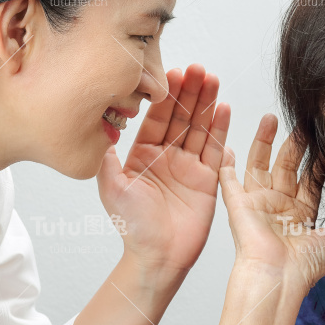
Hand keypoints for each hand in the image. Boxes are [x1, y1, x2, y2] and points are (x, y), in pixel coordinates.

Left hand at [97, 64, 230, 271]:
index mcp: (143, 154)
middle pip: (181, 116)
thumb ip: (107, 157)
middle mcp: (168, 155)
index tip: (172, 73)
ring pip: (200, 126)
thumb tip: (101, 126)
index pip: (157, 117)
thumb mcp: (112, 187)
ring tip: (213, 79)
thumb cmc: (132, 226)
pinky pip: (215, 148)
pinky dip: (220, 128)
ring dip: (207, 102)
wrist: (157, 256)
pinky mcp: (208, 178)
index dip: (165, 95)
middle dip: (190, 91)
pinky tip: (223, 108)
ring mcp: (189, 165)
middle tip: (197, 68)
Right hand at [219, 113, 324, 292]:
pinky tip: (226, 147)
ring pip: (260, 165)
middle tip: (303, 122)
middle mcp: (280, 206)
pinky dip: (226, 166)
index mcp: (301, 213)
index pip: (311, 179)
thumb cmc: (306, 264)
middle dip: (295, 144)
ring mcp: (259, 204)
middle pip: (287, 166)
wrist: (279, 277)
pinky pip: (229, 182)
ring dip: (263, 142)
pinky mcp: (240, 206)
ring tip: (270, 119)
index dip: (319, 159)